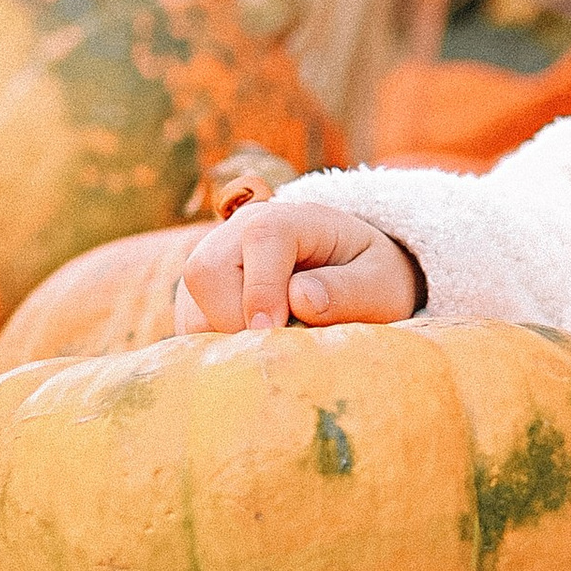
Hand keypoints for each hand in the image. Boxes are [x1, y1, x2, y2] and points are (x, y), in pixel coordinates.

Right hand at [175, 198, 420, 333]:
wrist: (349, 274)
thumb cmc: (368, 277)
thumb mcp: (380, 284)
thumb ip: (349, 291)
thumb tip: (300, 300)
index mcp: (289, 217)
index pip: (262, 238)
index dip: (263, 289)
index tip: (276, 332)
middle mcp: (238, 232)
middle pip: (206, 271)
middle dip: (235, 320)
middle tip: (277, 347)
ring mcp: (213, 262)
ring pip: (191, 306)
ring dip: (225, 340)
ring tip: (273, 350)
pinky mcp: (199, 297)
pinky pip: (190, 329)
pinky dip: (218, 349)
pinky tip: (256, 353)